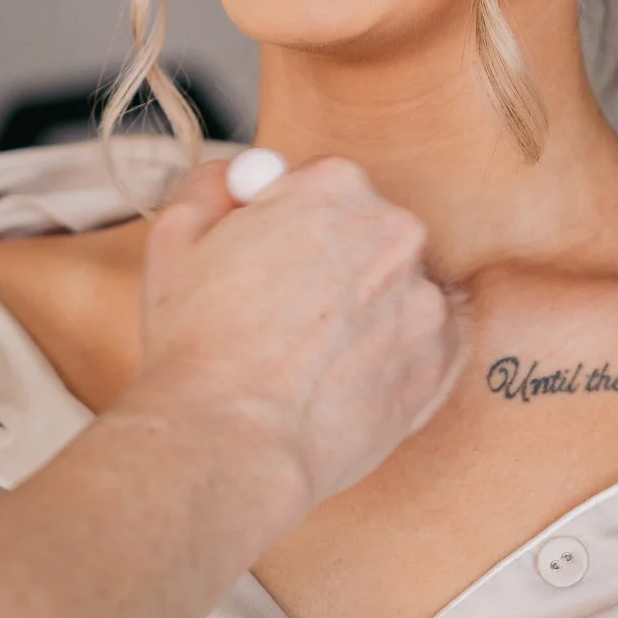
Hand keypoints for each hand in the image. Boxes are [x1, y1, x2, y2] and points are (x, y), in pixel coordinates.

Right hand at [130, 155, 463, 511]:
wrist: (232, 440)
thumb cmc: (198, 344)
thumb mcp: (176, 237)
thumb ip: (213, 185)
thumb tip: (238, 178)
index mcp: (334, 187)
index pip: (323, 186)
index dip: (286, 226)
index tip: (266, 263)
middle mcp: (393, 232)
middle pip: (367, 233)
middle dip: (333, 264)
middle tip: (283, 313)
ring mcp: (425, 299)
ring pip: (395, 290)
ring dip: (365, 311)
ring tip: (309, 357)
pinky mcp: (442, 362)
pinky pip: (428, 341)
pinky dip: (394, 355)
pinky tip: (347, 377)